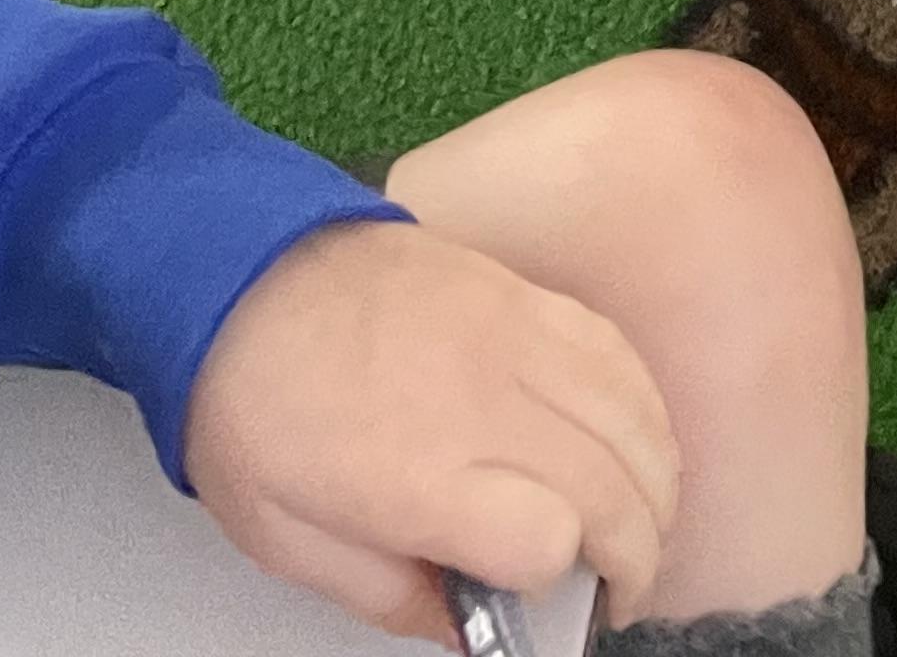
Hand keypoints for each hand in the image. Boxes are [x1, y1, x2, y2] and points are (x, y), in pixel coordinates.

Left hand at [183, 217, 680, 644]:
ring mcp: (512, 335)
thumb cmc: (253, 409)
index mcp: (416, 475)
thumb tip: (467, 629)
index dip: (554, 580)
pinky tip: (634, 433)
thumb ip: (388, 594)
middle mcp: (482, 401)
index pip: (544, 541)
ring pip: (630, 411)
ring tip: (644, 518)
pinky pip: (613, 347)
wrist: (240, 275)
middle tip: (624, 584)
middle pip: (612, 483)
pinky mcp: (520, 292)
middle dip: (637, 549)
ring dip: (656, 477)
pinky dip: (640, 400)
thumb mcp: (289, 539)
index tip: (530, 590)